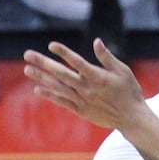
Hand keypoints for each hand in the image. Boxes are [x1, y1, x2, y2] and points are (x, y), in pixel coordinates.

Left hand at [23, 40, 149, 130]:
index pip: (77, 63)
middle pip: (61, 74)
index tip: (51, 45)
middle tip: (27, 54)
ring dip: (41, 78)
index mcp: (98, 77)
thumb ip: (107, 57)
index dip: (64, 53)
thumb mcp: (123, 71)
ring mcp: (82, 100)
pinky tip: (38, 90)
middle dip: (43, 63)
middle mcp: (87, 89)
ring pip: (58, 88)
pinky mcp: (81, 110)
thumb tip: (96, 41)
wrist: (131, 118)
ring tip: (27, 69)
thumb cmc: (129, 91)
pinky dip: (50, 96)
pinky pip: (62, 102)